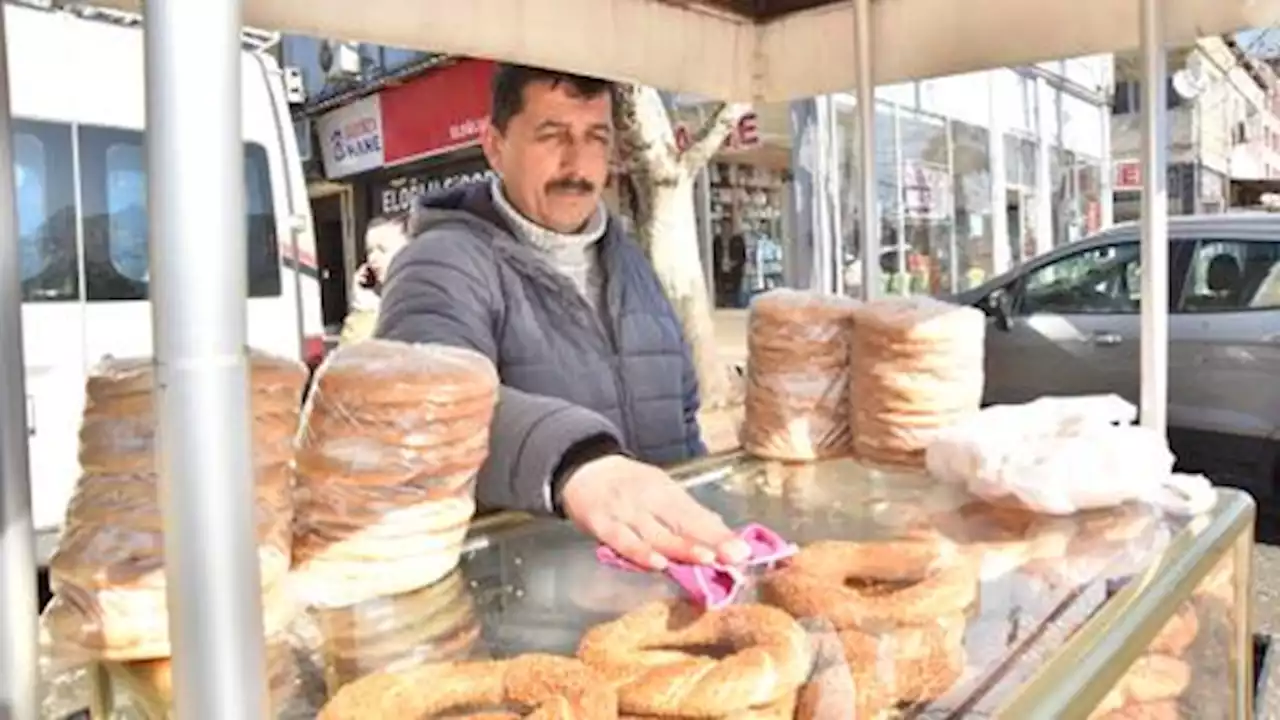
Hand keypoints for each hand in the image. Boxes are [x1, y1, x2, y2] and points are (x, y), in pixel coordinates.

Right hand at [560, 455, 750, 570]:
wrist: (583, 468)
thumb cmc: (629, 487)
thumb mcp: (661, 493)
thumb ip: (688, 517)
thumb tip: (723, 537)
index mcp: (668, 493)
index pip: (698, 516)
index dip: (721, 535)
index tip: (743, 552)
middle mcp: (651, 500)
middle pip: (683, 523)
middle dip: (710, 541)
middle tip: (735, 558)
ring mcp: (626, 512)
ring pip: (657, 534)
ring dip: (683, 548)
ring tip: (708, 561)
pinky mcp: (602, 524)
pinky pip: (623, 541)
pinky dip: (640, 552)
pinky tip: (658, 563)